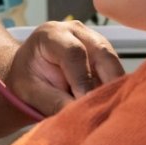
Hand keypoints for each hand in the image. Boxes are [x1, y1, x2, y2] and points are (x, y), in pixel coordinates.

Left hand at [9, 19, 123, 114]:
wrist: (31, 72)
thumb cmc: (27, 79)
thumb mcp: (31, 91)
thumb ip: (53, 101)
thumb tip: (79, 112)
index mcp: (51, 34)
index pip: (74, 53)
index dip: (83, 80)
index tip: (86, 102)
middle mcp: (77, 32)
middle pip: (103, 55)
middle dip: (107, 84)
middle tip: (105, 109)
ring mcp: (96, 41)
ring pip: (115, 64)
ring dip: (115, 88)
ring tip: (109, 110)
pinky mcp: (107, 55)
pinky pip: (118, 72)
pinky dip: (116, 90)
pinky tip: (111, 105)